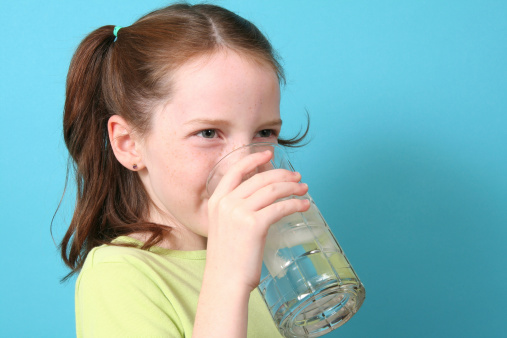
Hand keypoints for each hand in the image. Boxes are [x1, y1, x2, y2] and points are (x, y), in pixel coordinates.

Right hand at [205, 150, 309, 290]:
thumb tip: (262, 196)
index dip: (254, 159)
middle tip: (297, 178)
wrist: (225, 281)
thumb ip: (236, 209)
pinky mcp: (254, 225)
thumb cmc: (228, 258)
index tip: (269, 153)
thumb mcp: (224, 226)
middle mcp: (226, 203)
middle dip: (282, 175)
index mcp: (216, 201)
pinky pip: (280, 207)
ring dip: (292, 188)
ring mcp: (239, 213)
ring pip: (272, 190)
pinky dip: (295, 204)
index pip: (235, 170)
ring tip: (304, 189)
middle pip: (260, 179)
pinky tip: (303, 206)